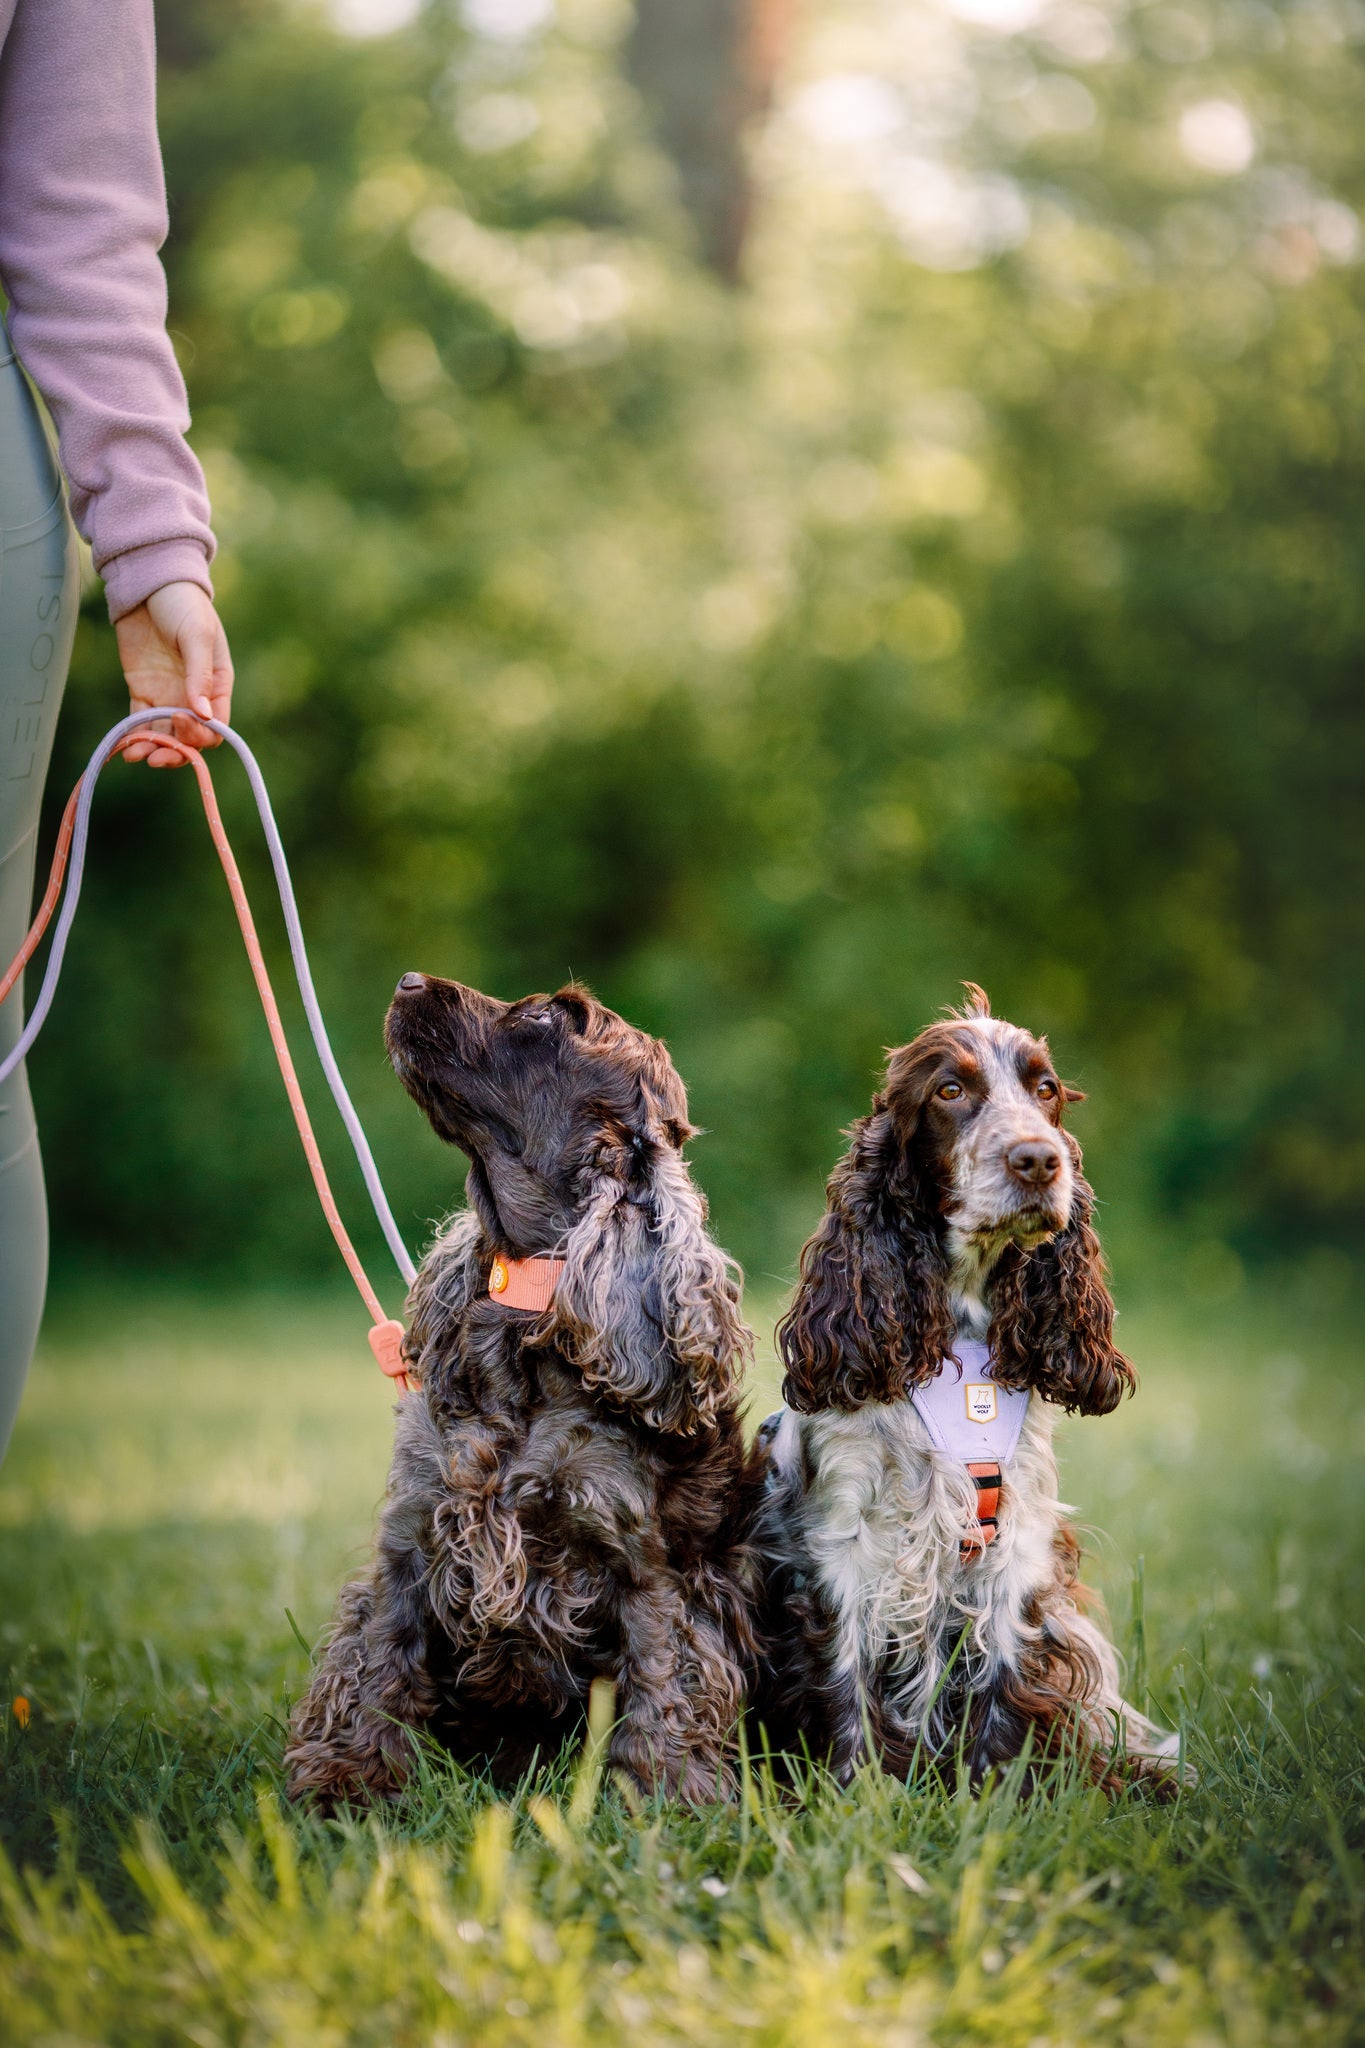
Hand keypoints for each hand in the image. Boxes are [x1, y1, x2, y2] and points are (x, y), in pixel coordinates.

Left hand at [115, 582, 233, 767]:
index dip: (200, 733)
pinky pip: (141, 722)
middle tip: (155, 756)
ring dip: (153, 749)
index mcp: (218, 685)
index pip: (217, 726)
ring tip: (136, 755)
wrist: (150, 582)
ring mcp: (168, 695)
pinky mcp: (143, 691)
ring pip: (165, 736)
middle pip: (190, 739)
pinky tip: (125, 747)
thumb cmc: (183, 604)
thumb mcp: (197, 635)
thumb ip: (200, 675)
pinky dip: (135, 737)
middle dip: (176, 751)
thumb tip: (204, 715)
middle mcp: (195, 696)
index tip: (180, 719)